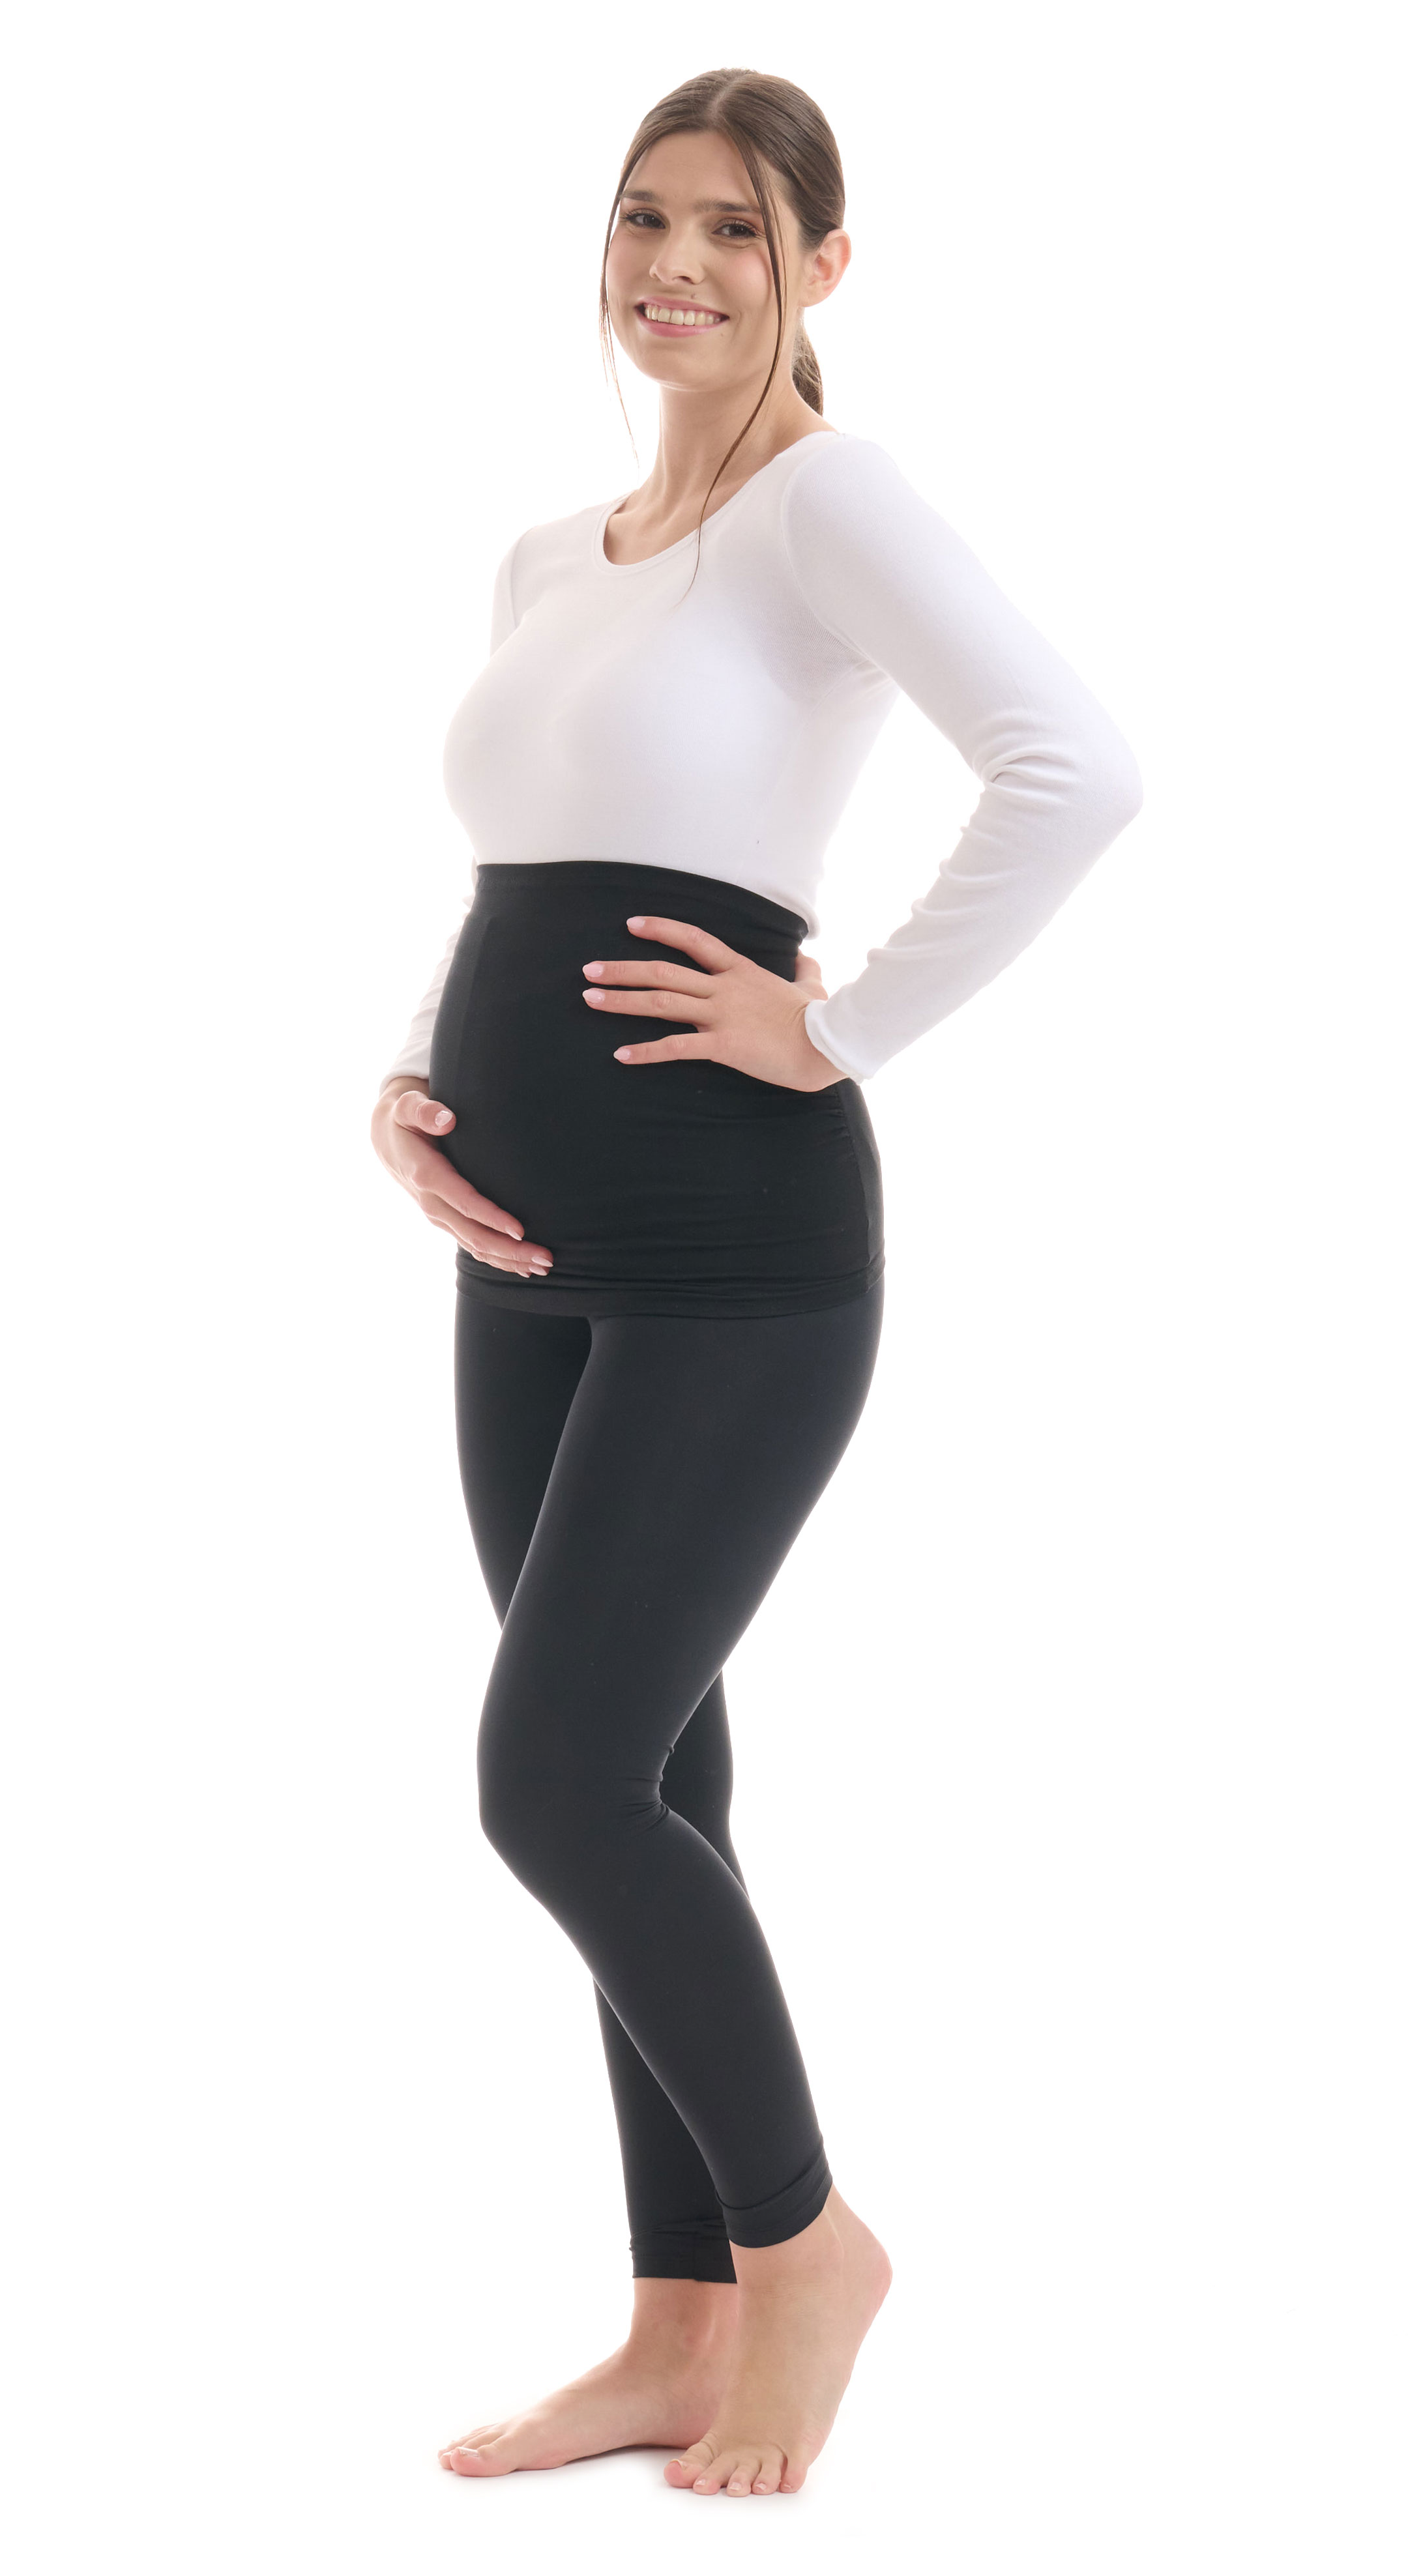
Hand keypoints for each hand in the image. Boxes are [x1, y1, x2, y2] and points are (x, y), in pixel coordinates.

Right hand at [370, 1080, 552, 1277]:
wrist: (387, 1138)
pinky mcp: (445, 1220)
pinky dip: (497, 1258)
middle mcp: (431, 1203)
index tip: (520, 1230)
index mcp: (426, 1176)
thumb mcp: (407, 1106)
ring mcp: (438, 1216)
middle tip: (546, 1258)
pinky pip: (472, 1245)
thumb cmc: (404, 1118)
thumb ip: (423, 1110)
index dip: (491, 1218)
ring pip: (475, 1246)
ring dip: (509, 1260)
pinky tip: (522, 1267)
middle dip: (510, 1250)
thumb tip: (446, 1119)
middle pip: (474, 1235)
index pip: (464, 1203)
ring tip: (543, 1267)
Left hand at [581, 916, 845, 1090]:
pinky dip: (646, 1051)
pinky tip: (621, 1055)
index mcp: (740, 970)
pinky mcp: (723, 1045)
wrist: (826, 1044)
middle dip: (623, 969)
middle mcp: (724, 988)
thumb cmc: (820, 1017)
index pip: (694, 939)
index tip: (631, 924)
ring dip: (622, 1001)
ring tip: (590, 1000)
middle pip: (663, 971)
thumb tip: (806, 958)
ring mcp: (721, 1015)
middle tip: (589, 970)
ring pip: (661, 1003)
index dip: (661, 929)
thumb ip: (804, 969)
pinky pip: (676, 1047)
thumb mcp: (812, 984)